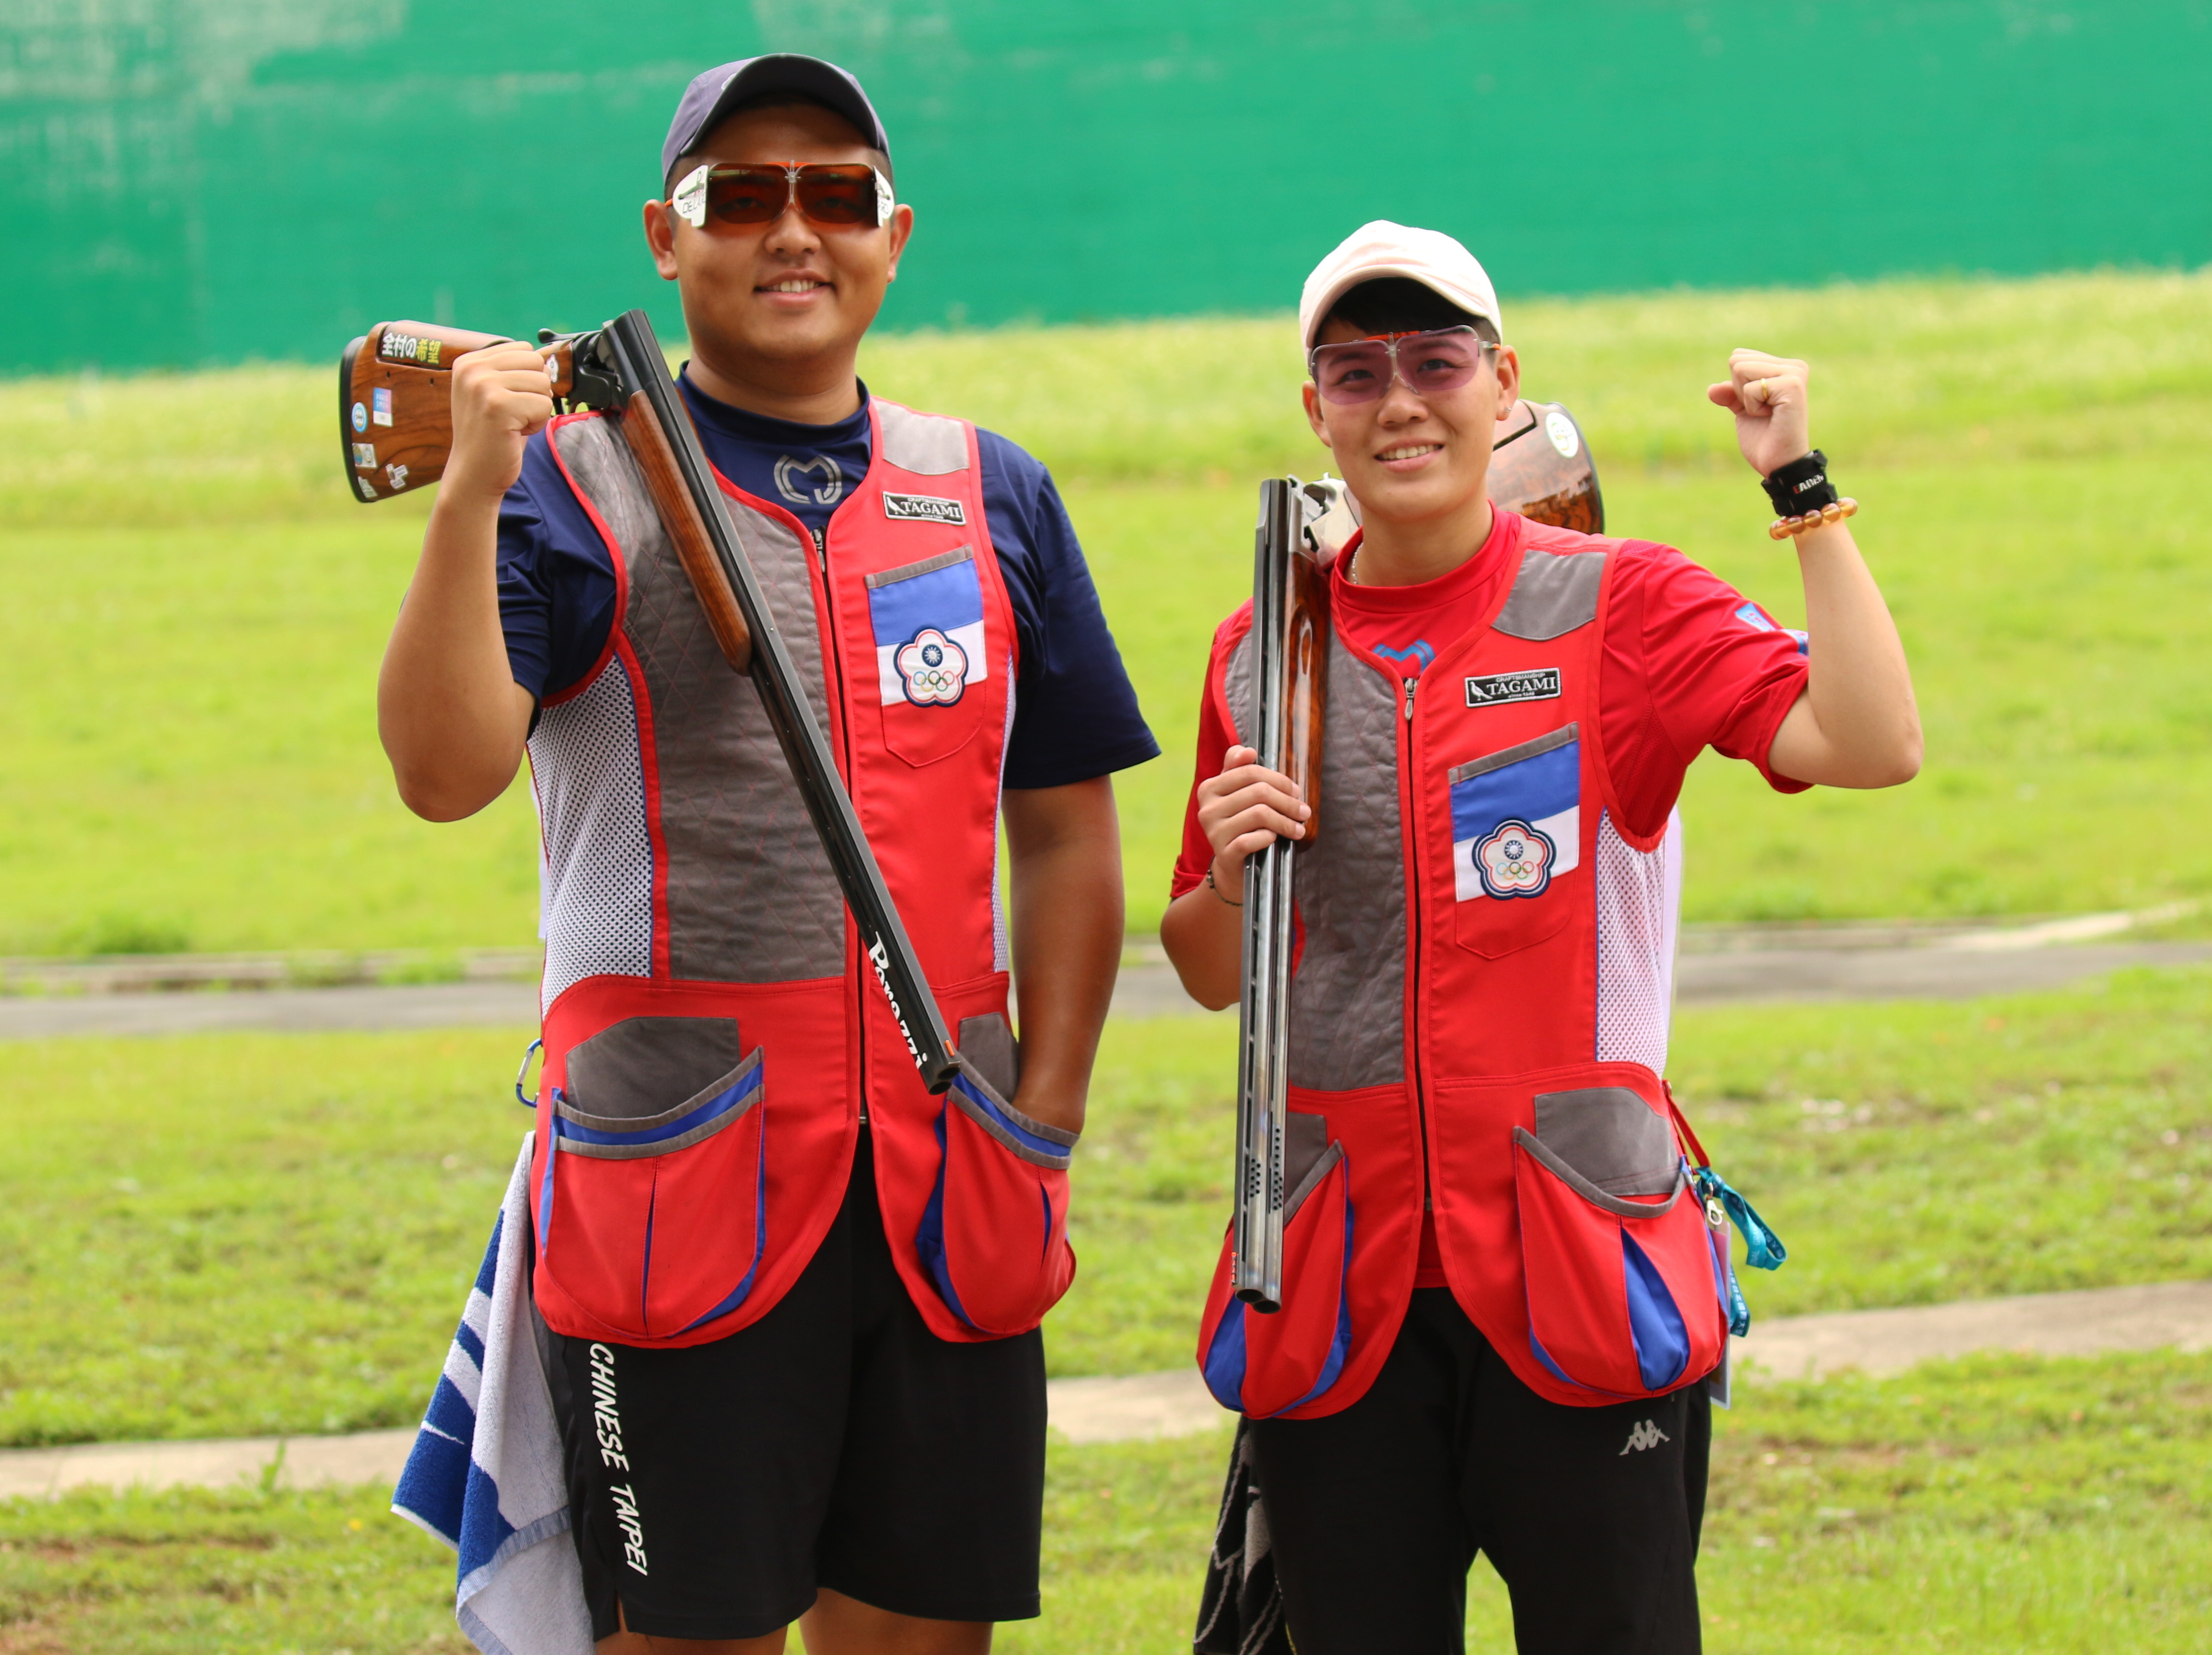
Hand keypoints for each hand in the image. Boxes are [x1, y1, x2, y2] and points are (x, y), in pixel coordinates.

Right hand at [444, 342, 557, 499]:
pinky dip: (537, 423)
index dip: (527, 378)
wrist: (474, 473)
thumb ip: (519, 371)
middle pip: (535, 362)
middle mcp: (472, 369)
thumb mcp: (500, 394)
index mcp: (469, 361)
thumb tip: (551, 352)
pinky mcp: (498, 406)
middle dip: (535, 391)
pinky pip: (544, 404)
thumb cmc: (492, 435)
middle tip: (513, 414)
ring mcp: (483, 386)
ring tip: (513, 423)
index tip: (508, 401)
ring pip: (542, 383)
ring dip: (536, 409)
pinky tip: (515, 433)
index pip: (523, 349)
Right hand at [1196, 745, 1308, 889]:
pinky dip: (1270, 837)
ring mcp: (1214, 832)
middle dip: (1288, 801)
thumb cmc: (1241, 824)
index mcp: (1209, 788)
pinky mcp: (1224, 853)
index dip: (1279, 780)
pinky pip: (1253, 839)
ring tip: (1298, 828)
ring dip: (1286, 821)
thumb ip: (1239, 769)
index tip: (1296, 791)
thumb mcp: (1237, 795)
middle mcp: (1207, 808)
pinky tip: (1276, 839)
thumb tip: (1247, 750)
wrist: (1233, 866)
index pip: (1250, 772)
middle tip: (1303, 811)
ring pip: (1259, 814)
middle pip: (1258, 792)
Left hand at [1707, 349, 1812, 478]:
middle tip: (1762, 410)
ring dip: (1746, 399)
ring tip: (1767, 413)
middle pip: (1737, 360)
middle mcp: (1794, 366)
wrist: (1778, 464)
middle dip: (1739, 390)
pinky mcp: (1792, 386)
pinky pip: (1749, 388)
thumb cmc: (1763, 438)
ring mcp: (1795, 374)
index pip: (1739, 357)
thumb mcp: (1742, 410)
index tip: (1759, 406)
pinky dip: (1752, 407)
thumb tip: (1712, 389)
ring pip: (1740, 369)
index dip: (1738, 387)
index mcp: (1785, 366)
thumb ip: (1730, 393)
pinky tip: (1771, 417)